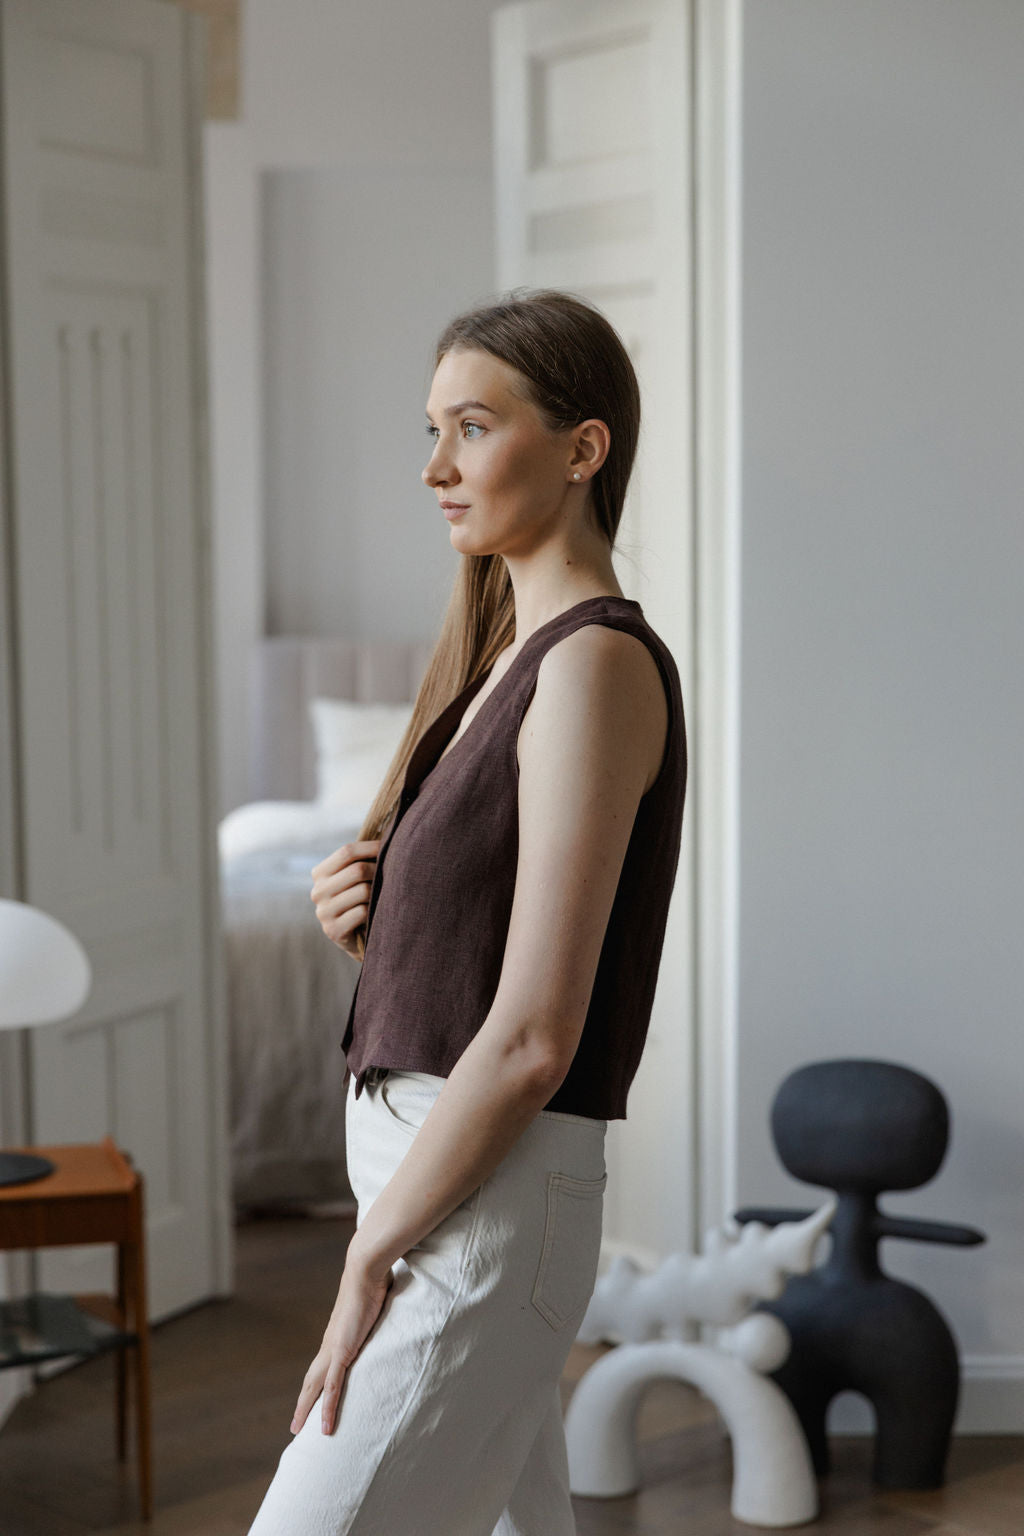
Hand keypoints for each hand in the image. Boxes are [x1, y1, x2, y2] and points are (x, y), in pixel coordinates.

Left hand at [290, 1251, 394, 1436]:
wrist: (365, 1271)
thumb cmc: (372, 1282)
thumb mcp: (374, 1305)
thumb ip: (376, 1314)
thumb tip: (387, 1308)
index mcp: (337, 1336)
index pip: (321, 1367)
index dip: (315, 1385)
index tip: (310, 1400)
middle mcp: (330, 1345)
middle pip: (311, 1381)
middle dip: (303, 1403)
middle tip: (295, 1426)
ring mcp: (334, 1349)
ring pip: (315, 1388)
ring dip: (306, 1409)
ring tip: (297, 1429)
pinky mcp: (342, 1351)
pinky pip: (334, 1386)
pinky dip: (329, 1407)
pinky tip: (325, 1426)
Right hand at [311, 839, 381, 956]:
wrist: (358, 938)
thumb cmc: (361, 900)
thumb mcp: (355, 877)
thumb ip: (362, 859)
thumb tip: (389, 832)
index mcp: (319, 873)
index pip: (346, 851)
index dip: (371, 848)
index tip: (389, 848)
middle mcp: (317, 891)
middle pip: (357, 870)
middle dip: (379, 871)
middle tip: (391, 876)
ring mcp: (323, 912)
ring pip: (363, 891)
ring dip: (378, 892)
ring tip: (382, 895)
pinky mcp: (333, 930)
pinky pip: (362, 911)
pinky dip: (374, 911)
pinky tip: (376, 914)